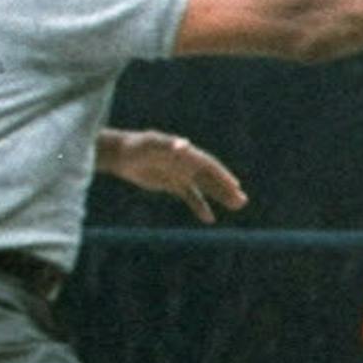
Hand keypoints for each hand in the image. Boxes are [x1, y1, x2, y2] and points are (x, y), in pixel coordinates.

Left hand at [101, 130, 246, 221]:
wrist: (120, 154)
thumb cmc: (136, 145)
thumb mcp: (150, 143)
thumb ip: (168, 144)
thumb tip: (185, 145)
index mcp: (187, 154)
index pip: (209, 166)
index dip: (223, 175)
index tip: (235, 186)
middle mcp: (189, 164)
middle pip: (212, 178)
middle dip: (227, 190)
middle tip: (242, 202)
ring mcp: (182, 174)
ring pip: (206, 188)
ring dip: (221, 197)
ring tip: (237, 206)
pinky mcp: (173, 185)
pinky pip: (191, 197)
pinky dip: (200, 207)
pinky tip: (210, 219)